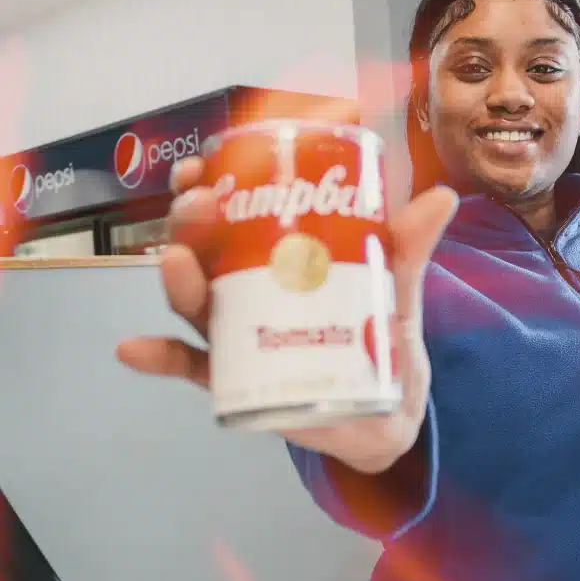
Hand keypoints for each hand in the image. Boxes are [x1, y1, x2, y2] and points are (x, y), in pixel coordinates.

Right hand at [116, 156, 457, 473]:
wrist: (387, 414)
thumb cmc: (383, 339)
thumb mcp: (397, 289)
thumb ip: (410, 248)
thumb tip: (444, 195)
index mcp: (279, 260)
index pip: (233, 216)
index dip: (207, 187)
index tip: (199, 166)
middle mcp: (249, 291)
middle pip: (205, 252)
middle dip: (191, 224)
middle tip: (198, 207)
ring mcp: (241, 336)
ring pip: (195, 303)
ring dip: (177, 280)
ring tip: (176, 261)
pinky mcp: (240, 381)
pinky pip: (192, 370)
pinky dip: (161, 360)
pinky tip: (134, 349)